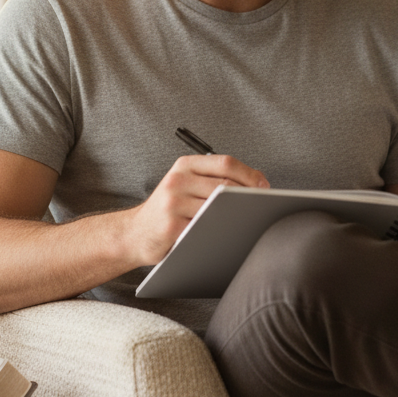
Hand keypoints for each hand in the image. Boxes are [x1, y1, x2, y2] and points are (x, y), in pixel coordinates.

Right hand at [123, 154, 268, 268]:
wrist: (133, 233)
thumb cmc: (168, 211)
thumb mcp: (184, 185)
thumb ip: (211, 180)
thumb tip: (255, 183)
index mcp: (184, 165)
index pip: (225, 162)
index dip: (250, 174)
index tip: (264, 186)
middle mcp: (177, 179)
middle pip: (225, 184)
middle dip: (249, 195)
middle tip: (262, 206)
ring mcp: (173, 202)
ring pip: (218, 206)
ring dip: (237, 214)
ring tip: (249, 219)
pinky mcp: (172, 225)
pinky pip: (205, 227)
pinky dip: (221, 230)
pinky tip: (228, 234)